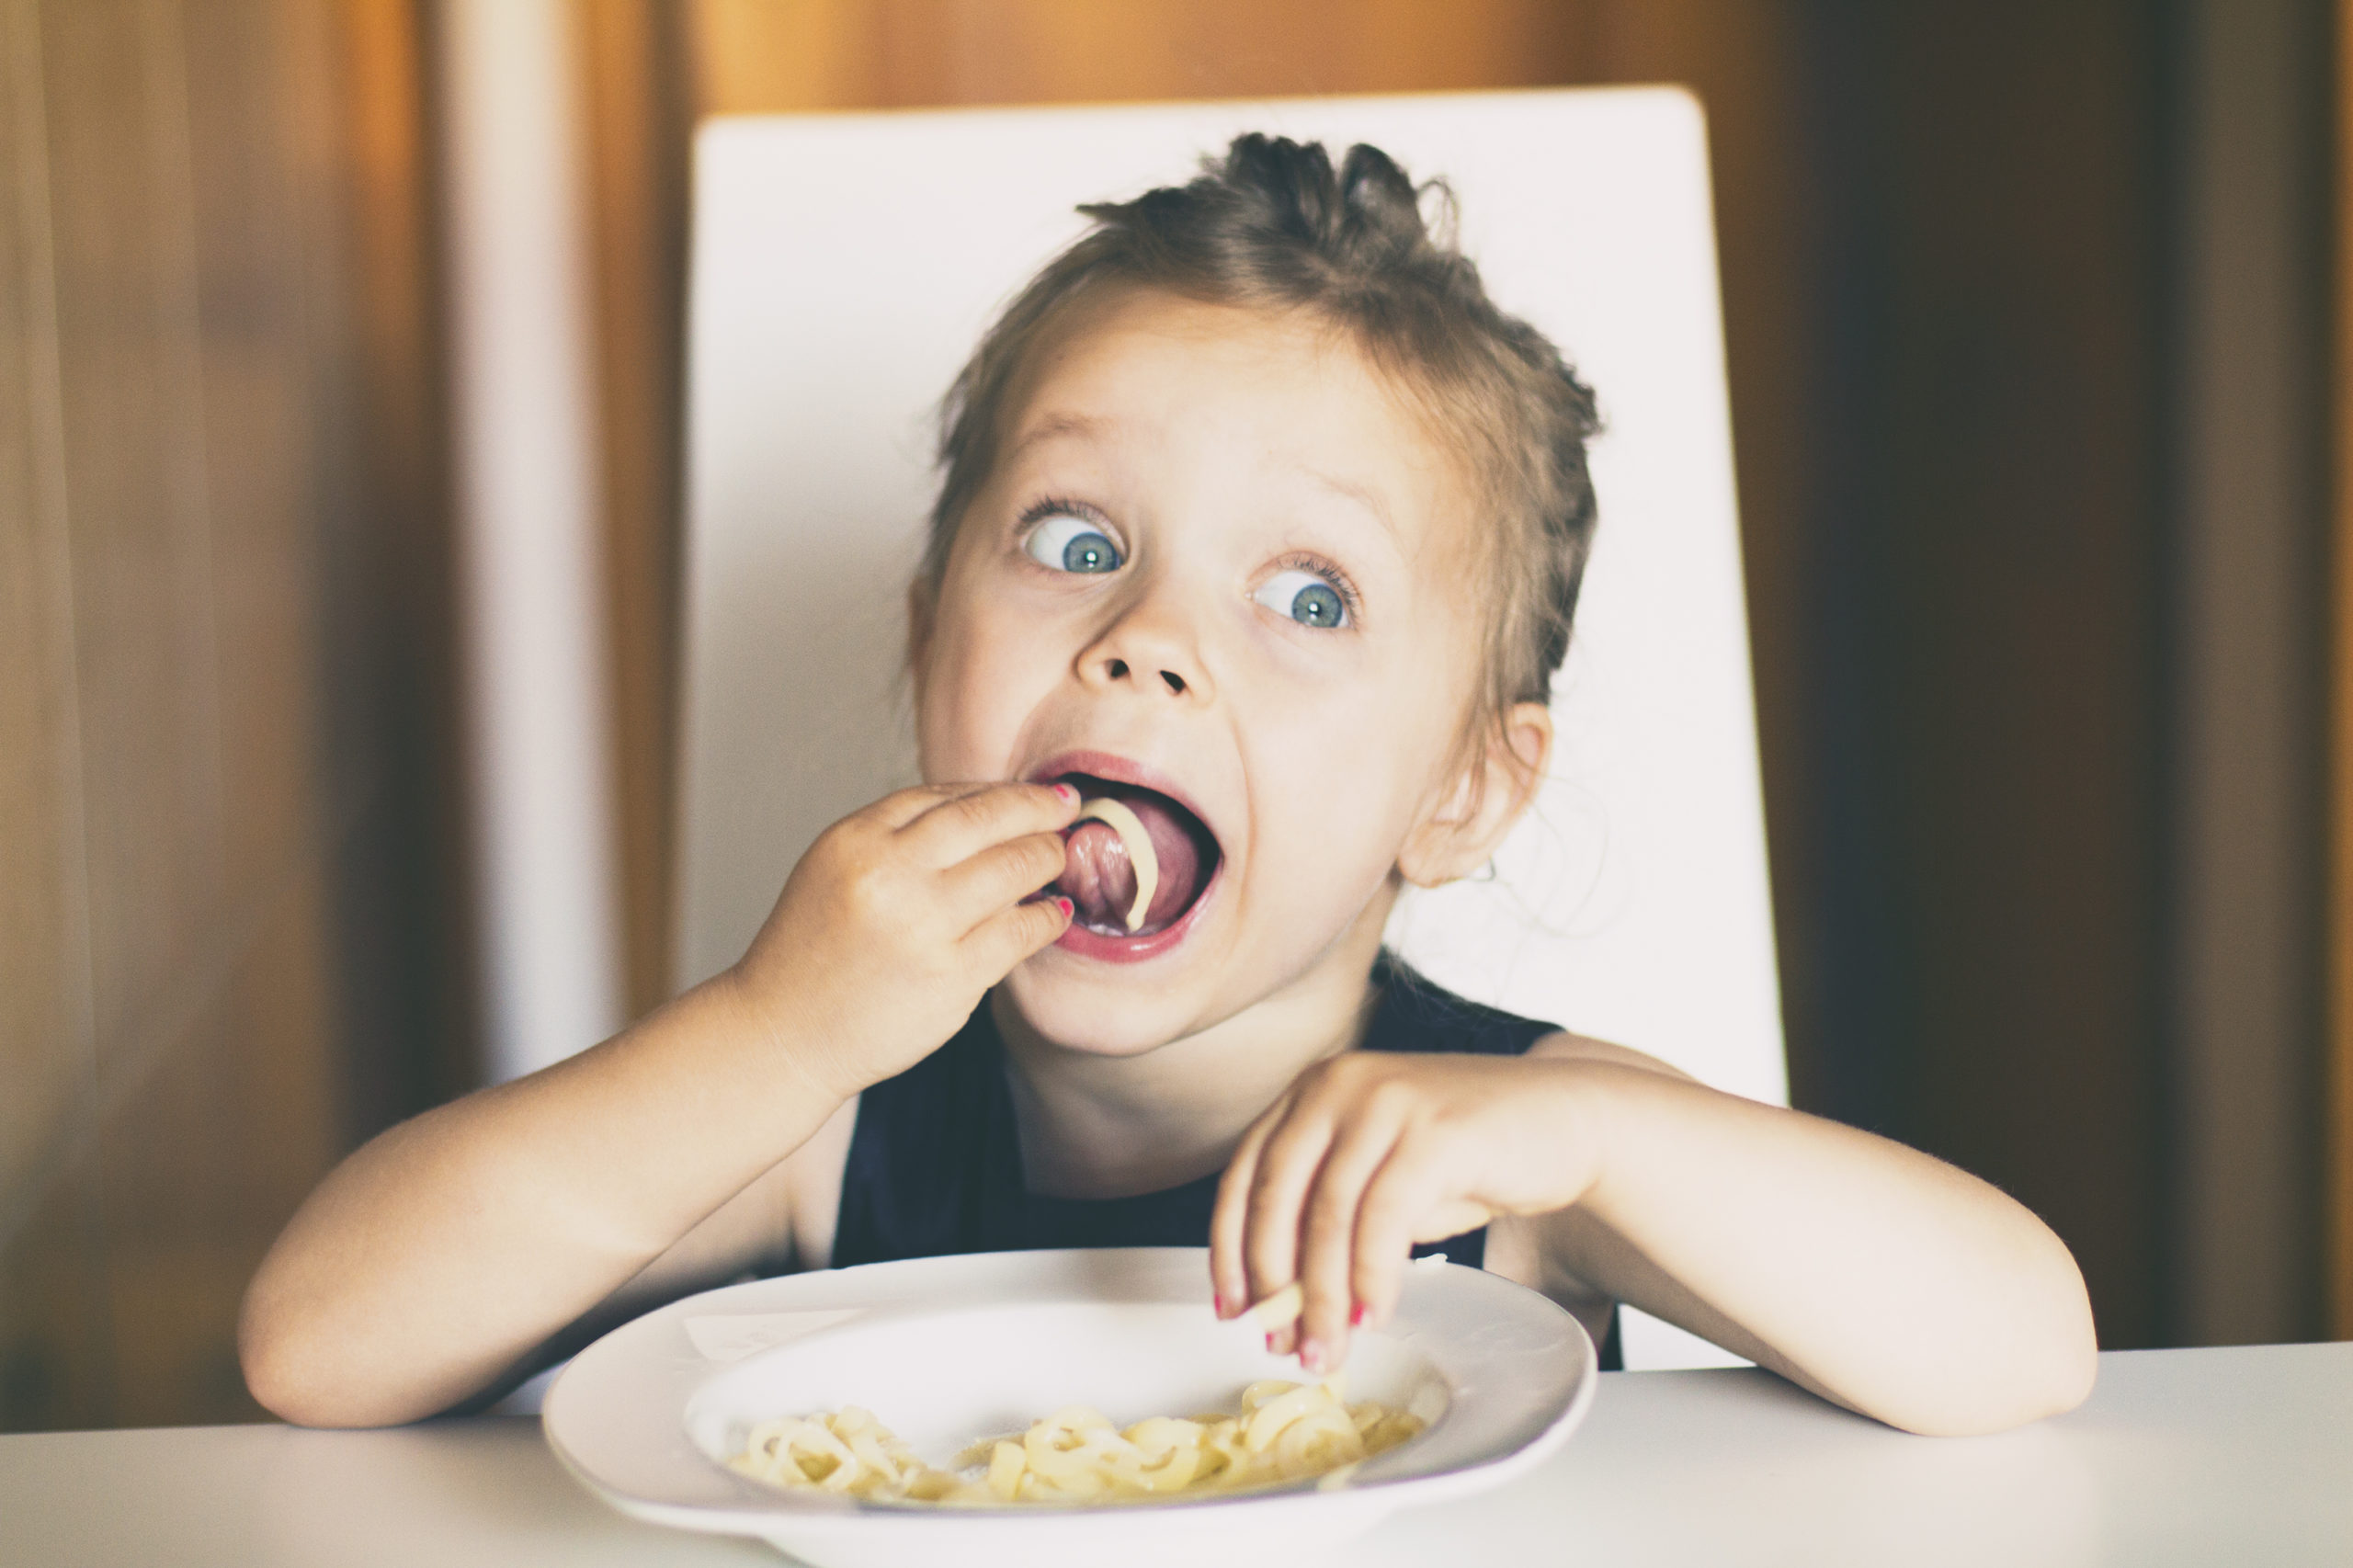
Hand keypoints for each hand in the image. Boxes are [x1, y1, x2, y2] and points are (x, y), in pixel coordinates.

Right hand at [725, 781, 1078, 1101]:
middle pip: (987, 821)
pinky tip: (1054, 913)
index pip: (944, 797)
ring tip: (1057, 857)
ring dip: (1046, 858)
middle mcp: (888, 875)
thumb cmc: (811, 954)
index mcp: (855, 840)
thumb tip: (986, 811)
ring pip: (1013, 870)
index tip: (1030, 792)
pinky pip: (1020, 933)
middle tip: (1066, 810)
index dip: (999, 791)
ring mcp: (922, 927)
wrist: (782, 1035)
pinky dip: (1047, 918)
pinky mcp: (951, 978)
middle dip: (1038, 810)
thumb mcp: (833, 869)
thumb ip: (897, 838)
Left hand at [1210, 1052, 1603, 1372]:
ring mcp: (1385, 1102)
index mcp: (1312, 1090)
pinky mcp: (1433, 1132)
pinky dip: (1371, 1280)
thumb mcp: (1380, 1175)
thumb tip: (1280, 1301)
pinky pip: (1382, 1221)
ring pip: (1327, 1217)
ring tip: (1326, 1348)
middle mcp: (1338, 1084)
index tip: (1231, 1307)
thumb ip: (1328, 1219)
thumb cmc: (1468, 1154)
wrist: (1564, 1119)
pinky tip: (1373, 1317)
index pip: (1244, 1173)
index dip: (1229, 1249)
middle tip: (1280, 1343)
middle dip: (1273, 1284)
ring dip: (1321, 1297)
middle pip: (1276, 1199)